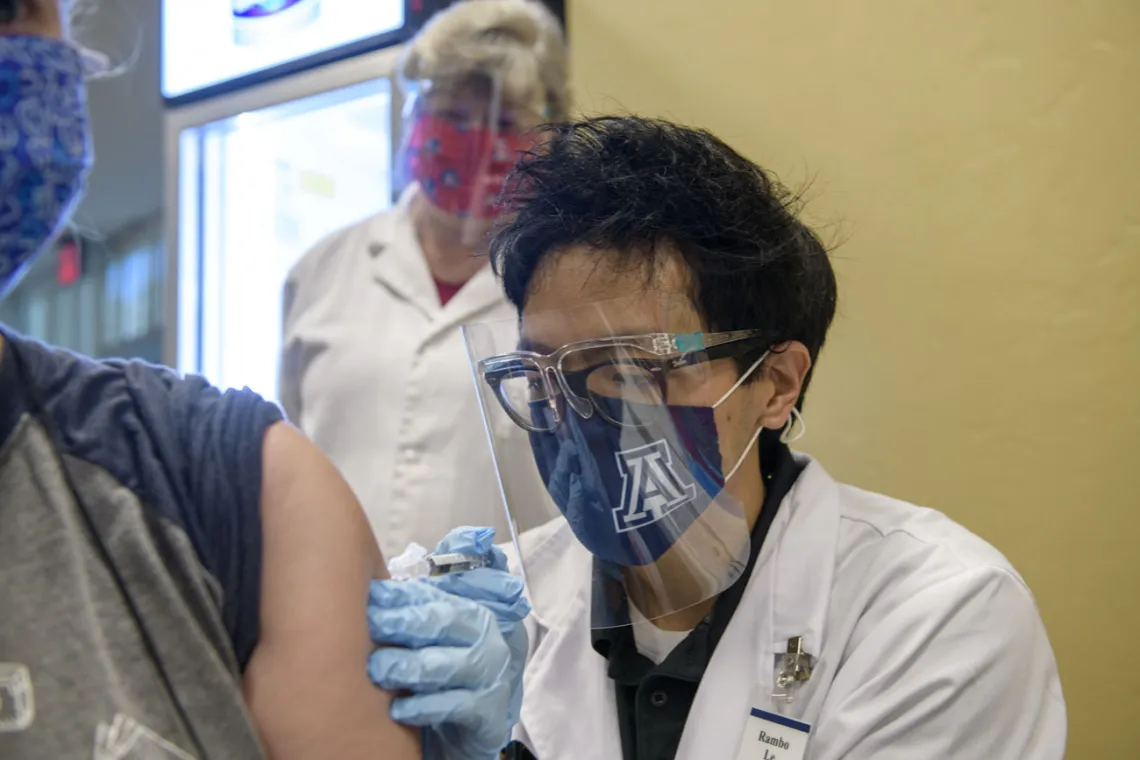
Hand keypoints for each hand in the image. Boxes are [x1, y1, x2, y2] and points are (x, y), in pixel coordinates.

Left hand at [367, 527, 529, 759]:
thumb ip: (428, 594)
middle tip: (372, 623)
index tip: (372, 593)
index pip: (436, 595)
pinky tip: (399, 707)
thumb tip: (428, 550)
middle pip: (445, 621)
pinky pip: (453, 706)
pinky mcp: (485, 712)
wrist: (479, 717)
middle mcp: (483, 637)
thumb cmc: (450, 667)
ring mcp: (487, 675)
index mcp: (470, 611)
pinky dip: (425, 706)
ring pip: (447, 664)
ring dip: (410, 665)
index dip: (404, 593)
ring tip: (378, 668)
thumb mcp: (442, 628)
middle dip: (406, 620)